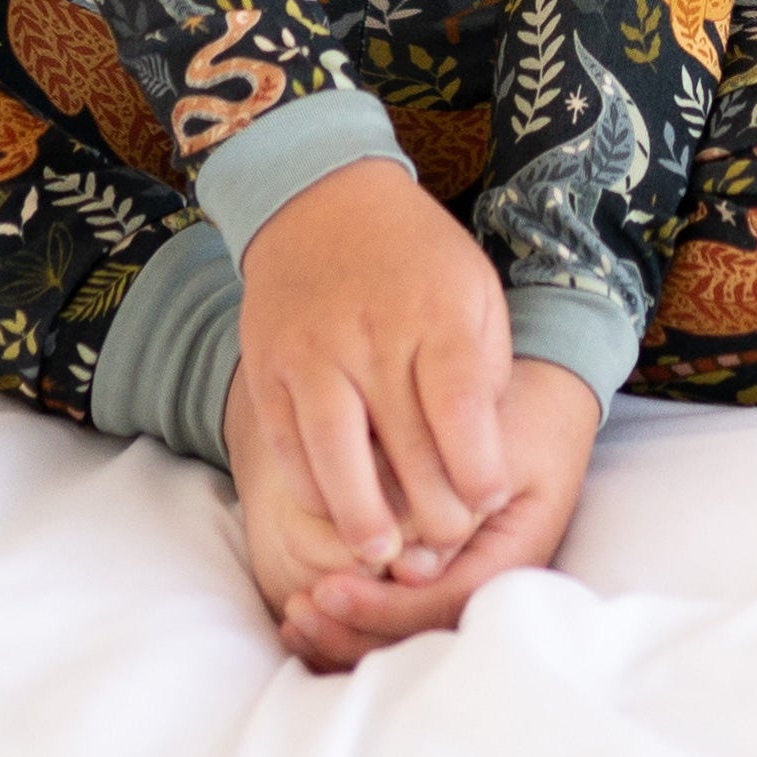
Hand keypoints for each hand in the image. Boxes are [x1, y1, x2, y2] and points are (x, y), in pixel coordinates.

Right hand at [231, 154, 512, 590]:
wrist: (321, 200)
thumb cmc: (417, 258)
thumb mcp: (474, 290)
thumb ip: (482, 367)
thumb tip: (481, 455)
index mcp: (436, 312)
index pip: (459, 404)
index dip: (477, 465)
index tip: (489, 502)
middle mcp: (371, 333)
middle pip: (402, 442)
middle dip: (429, 508)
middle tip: (445, 547)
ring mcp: (311, 353)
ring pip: (334, 453)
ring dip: (360, 516)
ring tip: (381, 556)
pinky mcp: (267, 369)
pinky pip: (285, 445)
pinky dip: (309, 488)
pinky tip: (332, 513)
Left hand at [271, 360, 602, 669]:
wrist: (545, 407)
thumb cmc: (521, 419)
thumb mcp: (503, 448)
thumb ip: (457, 503)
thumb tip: (406, 570)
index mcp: (512, 564)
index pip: (440, 608)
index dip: (379, 608)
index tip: (323, 587)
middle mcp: (488, 590)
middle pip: (415, 639)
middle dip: (351, 631)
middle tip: (298, 608)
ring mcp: (462, 589)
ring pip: (400, 640)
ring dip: (344, 636)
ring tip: (295, 615)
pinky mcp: (439, 582)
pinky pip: (392, 621)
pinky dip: (349, 625)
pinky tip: (305, 618)